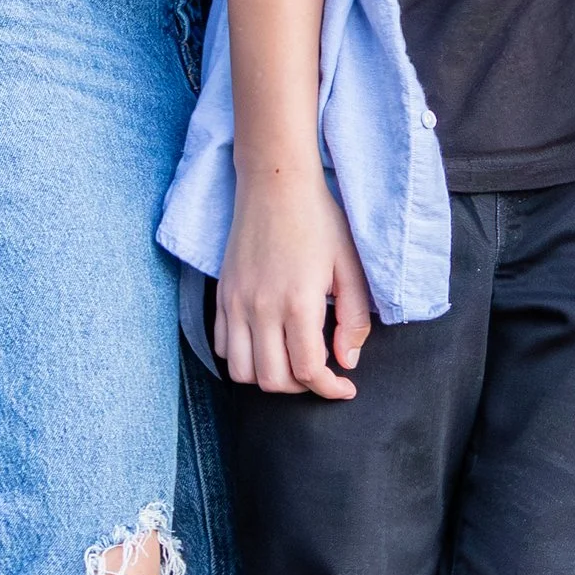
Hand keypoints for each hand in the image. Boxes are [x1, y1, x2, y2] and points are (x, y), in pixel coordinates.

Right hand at [216, 163, 373, 396]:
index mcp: (298, 302)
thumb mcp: (350, 267)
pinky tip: (265, 344)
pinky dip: (242, 358)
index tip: (344, 387)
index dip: (330, 389)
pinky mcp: (222, 295)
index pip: (309, 371)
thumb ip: (353, 319)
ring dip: (268, 377)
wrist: (275, 185)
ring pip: (241, 371)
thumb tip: (347, 361)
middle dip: (301, 388)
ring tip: (290, 362)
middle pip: (272, 381)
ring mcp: (236, 303)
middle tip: (319, 373)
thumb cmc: (319, 221)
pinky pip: (221, 346)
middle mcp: (261, 308)